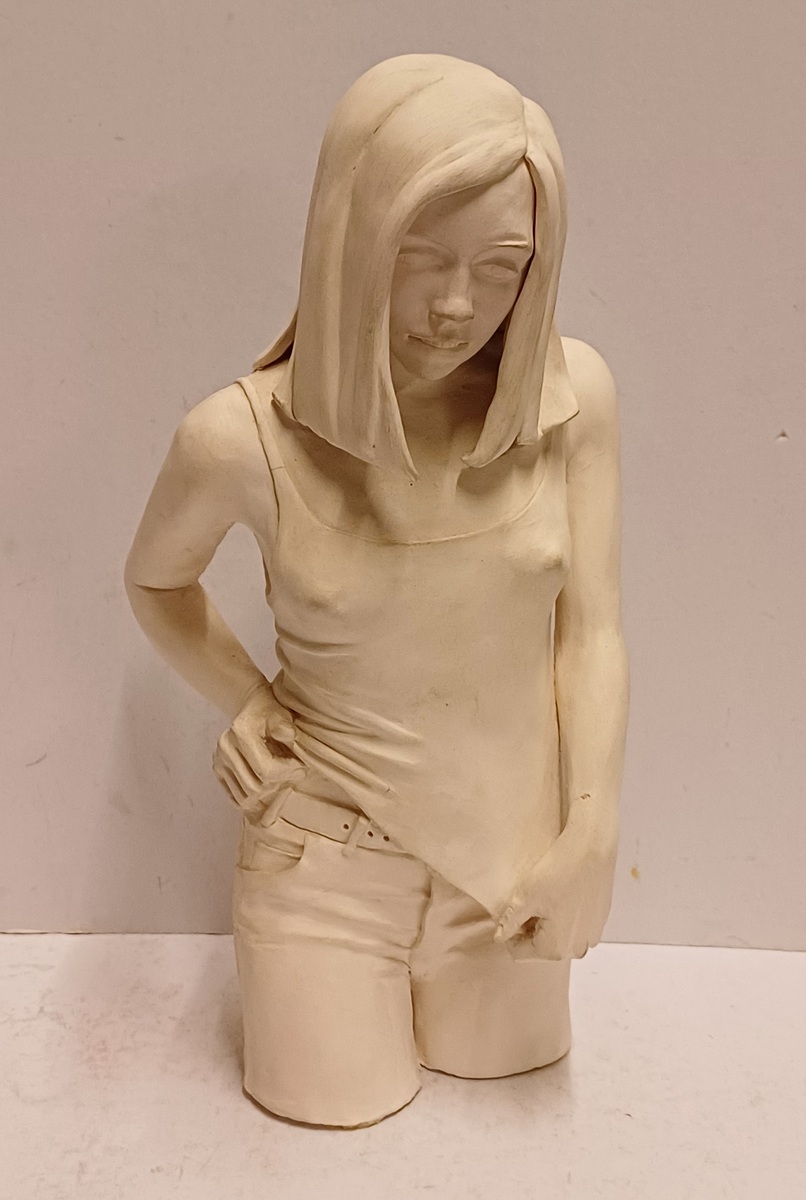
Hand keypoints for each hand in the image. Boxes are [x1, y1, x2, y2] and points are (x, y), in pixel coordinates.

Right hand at [212, 678, 306, 821]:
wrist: (250, 707)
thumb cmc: (270, 711)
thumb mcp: (280, 713)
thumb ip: (285, 725)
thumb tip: (290, 737)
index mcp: (240, 733)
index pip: (266, 770)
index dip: (288, 773)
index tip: (301, 767)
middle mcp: (225, 748)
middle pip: (255, 787)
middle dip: (279, 783)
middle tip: (293, 773)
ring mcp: (219, 761)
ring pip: (245, 797)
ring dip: (266, 793)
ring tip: (280, 778)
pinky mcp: (218, 770)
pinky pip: (235, 797)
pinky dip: (253, 798)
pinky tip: (266, 785)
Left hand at [495, 815, 617, 960]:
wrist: (591, 848)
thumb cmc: (557, 872)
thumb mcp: (524, 897)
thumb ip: (509, 923)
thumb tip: (500, 937)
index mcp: (555, 949)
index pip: (519, 952)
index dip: (510, 932)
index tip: (513, 910)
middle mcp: (576, 949)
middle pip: (541, 947)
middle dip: (531, 929)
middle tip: (530, 901)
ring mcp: (591, 936)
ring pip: (558, 937)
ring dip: (549, 923)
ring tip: (547, 897)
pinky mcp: (600, 921)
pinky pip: (576, 926)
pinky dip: (567, 915)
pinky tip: (564, 893)